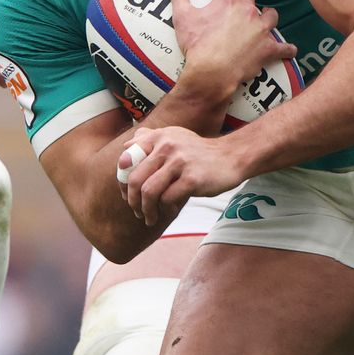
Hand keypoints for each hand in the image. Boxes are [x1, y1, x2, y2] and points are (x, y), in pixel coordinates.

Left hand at [119, 125, 248, 222]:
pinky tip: (170, 212)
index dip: (122, 182)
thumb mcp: (174, 137)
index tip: (127, 195)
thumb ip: (150, 139)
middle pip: (134, 180)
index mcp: (158, 137)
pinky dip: (165, 210)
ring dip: (146, 210)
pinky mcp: (192, 179)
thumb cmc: (199, 153)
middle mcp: (166, 146)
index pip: (126, 160)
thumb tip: (126, 147)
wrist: (231, 157)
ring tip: (149, 218)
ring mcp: (179, 162)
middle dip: (132, 201)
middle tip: (137, 212)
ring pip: (148, 192)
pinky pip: (168, 199)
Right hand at [169, 0, 294, 102]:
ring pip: (270, 15)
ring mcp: (260, 30)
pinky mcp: (267, 49)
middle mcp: (247, 11)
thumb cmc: (198, 45)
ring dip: (267, 13)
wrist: (212, 72)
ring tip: (266, 14)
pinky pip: (282, 48)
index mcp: (227, 1)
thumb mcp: (182, 17)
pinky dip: (286, 49)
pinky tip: (290, 49)